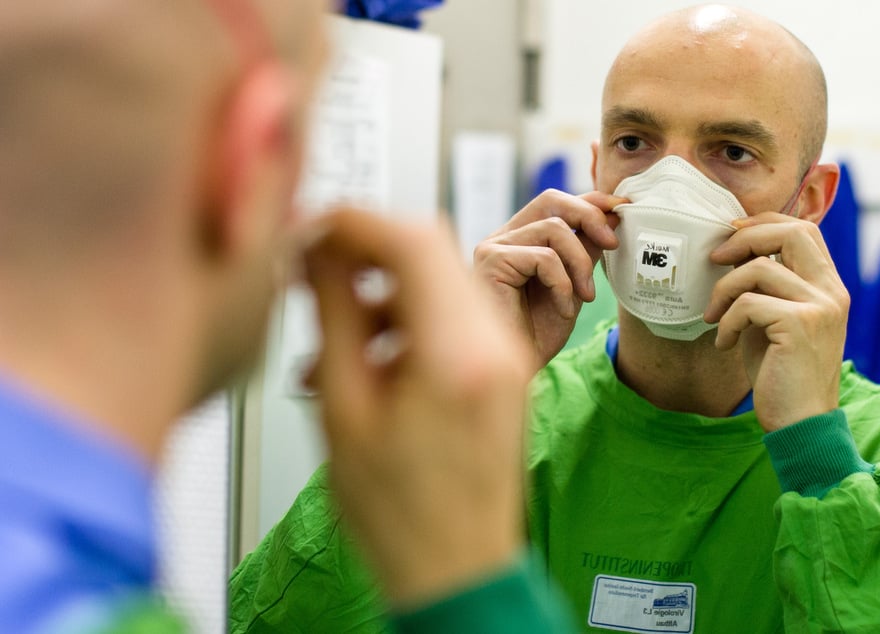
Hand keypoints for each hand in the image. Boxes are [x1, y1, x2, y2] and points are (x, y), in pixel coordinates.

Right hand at [300, 209, 533, 606]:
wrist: (457, 568)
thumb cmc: (400, 515)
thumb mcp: (344, 409)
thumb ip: (336, 317)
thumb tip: (323, 255)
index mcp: (456, 355)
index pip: (413, 243)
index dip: (355, 224)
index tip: (314, 229)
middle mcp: (495, 346)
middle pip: (436, 249)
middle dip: (370, 244)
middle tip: (317, 261)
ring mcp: (506, 357)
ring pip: (447, 276)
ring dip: (390, 276)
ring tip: (336, 305)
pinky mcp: (504, 371)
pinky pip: (459, 311)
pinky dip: (414, 307)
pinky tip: (373, 339)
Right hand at [473, 190, 624, 370]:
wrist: (516, 373)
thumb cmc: (537, 334)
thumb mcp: (572, 284)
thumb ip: (584, 249)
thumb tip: (610, 214)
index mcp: (518, 239)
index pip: (555, 203)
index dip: (590, 201)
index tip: (622, 209)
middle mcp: (501, 238)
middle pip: (551, 200)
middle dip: (589, 217)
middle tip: (613, 244)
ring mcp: (493, 247)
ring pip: (553, 229)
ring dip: (580, 264)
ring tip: (585, 297)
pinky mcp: (491, 261)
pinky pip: (543, 257)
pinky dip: (562, 284)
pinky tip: (563, 309)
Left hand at [704, 213, 848, 430]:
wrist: (800, 423)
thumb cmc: (781, 374)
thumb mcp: (774, 322)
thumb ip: (766, 289)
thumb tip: (732, 254)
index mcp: (828, 286)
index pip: (803, 230)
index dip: (763, 224)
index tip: (730, 236)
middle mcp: (831, 291)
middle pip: (790, 232)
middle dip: (744, 239)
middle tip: (715, 258)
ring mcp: (820, 307)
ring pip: (758, 268)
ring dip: (723, 291)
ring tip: (713, 318)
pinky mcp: (800, 325)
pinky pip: (748, 303)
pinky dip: (726, 322)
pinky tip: (724, 344)